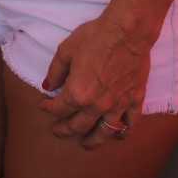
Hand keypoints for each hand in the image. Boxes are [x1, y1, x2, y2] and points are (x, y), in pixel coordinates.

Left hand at [40, 13, 150, 148]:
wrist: (126, 32)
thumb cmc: (94, 37)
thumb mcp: (66, 51)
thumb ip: (55, 72)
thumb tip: (47, 86)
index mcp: (77, 93)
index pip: (58, 108)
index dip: (48, 108)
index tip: (43, 106)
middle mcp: (97, 105)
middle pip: (78, 126)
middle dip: (65, 130)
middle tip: (58, 131)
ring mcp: (118, 105)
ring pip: (104, 133)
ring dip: (93, 141)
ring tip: (86, 144)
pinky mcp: (135, 101)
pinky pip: (130, 124)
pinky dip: (123, 132)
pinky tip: (118, 134)